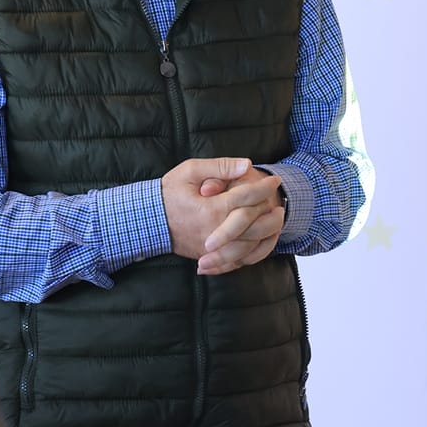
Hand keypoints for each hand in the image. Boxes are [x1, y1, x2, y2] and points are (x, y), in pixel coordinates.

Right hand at [161, 158, 281, 275]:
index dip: (263, 187)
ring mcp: (213, 248)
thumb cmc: (168, 193)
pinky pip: (238, 260)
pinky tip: (263, 239)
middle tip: (278, 199)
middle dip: (270, 210)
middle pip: (255, 224)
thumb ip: (219, 167)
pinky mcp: (209, 257)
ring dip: (268, 231)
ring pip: (250, 245)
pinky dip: (254, 251)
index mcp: (212, 209)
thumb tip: (246, 165)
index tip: (274, 180)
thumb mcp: (190, 171)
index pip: (247, 197)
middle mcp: (216, 232)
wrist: (148, 221)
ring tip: (277, 218)